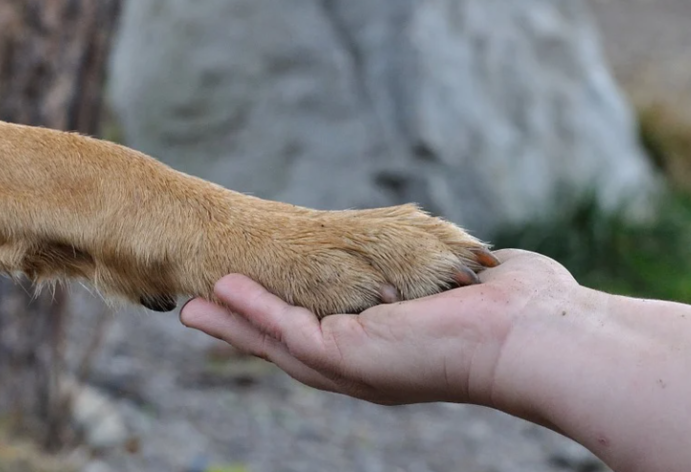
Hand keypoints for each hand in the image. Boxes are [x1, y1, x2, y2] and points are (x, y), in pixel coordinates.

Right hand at [180, 249, 580, 406]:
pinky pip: (287, 330)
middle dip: (245, 328)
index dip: (286, 317)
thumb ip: (449, 274)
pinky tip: (222, 293)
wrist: (534, 334)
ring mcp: (353, 365)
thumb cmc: (514, 308)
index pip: (324, 332)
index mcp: (387, 350)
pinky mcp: (348, 355)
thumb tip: (470, 262)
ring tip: (195, 304)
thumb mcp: (462, 284)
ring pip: (277, 343)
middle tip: (201, 311)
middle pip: (289, 346)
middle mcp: (364, 365)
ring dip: (235, 322)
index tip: (256, 299)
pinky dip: (253, 312)